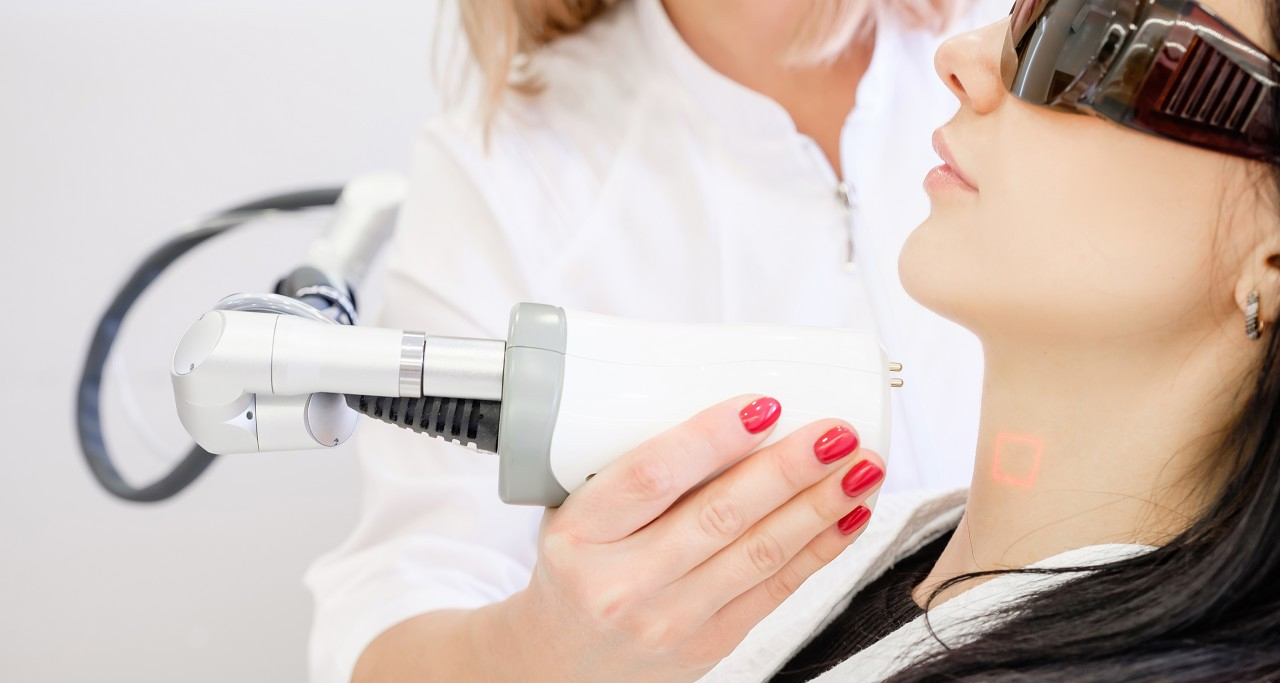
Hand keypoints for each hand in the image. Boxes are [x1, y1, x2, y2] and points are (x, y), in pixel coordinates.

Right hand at [496, 395, 885, 682]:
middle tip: (834, 431)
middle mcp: (623, 582)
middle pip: (719, 515)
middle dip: (787, 468)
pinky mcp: (711, 644)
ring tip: (860, 466)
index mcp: (581, 534)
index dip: (712, 438)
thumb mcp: (577, 512)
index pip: (650, 475)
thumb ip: (638, 468)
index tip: (760, 406)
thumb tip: (735, 408)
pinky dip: (820, 549)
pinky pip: (777, 590)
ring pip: (759, 553)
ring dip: (819, 505)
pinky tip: (848, 515)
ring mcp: (670, 620)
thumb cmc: (577, 569)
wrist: (562, 660)